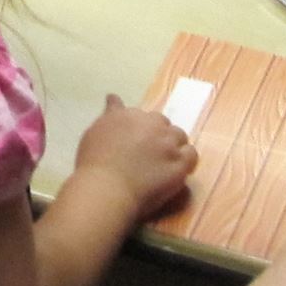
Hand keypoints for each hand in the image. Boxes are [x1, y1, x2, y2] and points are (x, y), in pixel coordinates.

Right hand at [71, 96, 196, 218]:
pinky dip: (186, 159)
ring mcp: (167, 143)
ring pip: (179, 136)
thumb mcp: (95, 132)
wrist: (107, 188)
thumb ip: (109, 115)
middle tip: (149, 152)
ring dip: (173, 144)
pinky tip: (178, 168)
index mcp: (128, 114)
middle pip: (162, 122)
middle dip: (158, 133)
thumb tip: (113, 98)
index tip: (136, 137)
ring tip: (165, 160)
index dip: (140, 126)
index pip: (141, 114)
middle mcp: (151, 123)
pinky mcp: (179, 163)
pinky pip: (191, 154)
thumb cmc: (94, 163)